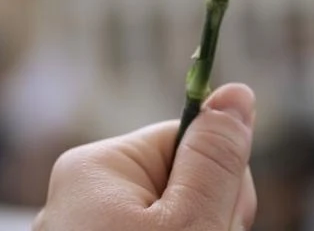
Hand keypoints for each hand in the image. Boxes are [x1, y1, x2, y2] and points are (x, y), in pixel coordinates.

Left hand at [35, 83, 256, 230]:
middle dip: (202, 212)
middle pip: (177, 182)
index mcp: (94, 167)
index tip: (220, 215)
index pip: (186, 140)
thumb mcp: (190, 221)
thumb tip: (237, 94)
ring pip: (165, 216)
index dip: (216, 178)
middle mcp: (76, 195)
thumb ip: (215, 159)